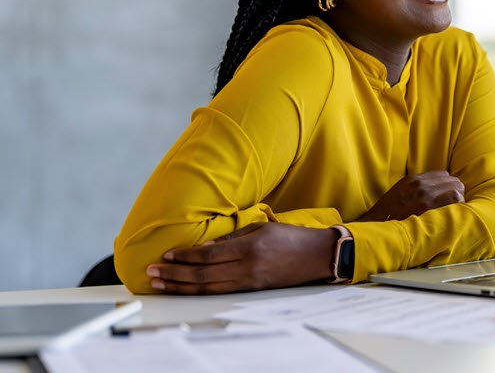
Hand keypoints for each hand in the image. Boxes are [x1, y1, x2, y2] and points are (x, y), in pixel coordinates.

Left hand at [146, 222, 337, 294]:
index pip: (207, 255)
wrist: (316, 256)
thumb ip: (232, 239)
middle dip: (173, 274)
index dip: (183, 256)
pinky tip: (184, 289)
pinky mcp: (251, 290)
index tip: (165, 255)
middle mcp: (246, 268)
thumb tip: (203, 248)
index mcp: (249, 248)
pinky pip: (218, 293)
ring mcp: (248, 282)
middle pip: (201, 275)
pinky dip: (197, 291)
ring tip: (160, 283)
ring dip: (180, 286)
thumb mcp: (261, 228)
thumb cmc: (291, 237)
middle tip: (151, 271)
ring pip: (206, 288)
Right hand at [357, 170, 465, 222]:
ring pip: (456, 188)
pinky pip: (454, 200)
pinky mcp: (428, 208)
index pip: (443, 174)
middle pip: (452, 180)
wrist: (375, 227)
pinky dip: (459, 206)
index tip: (448, 195)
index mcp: (412, 179)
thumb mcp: (399, 193)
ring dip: (459, 198)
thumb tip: (433, 190)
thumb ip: (415, 189)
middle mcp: (420, 184)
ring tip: (456, 210)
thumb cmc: (387, 215)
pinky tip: (454, 214)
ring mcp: (424, 195)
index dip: (448, 185)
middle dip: (456, 191)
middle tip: (456, 204)